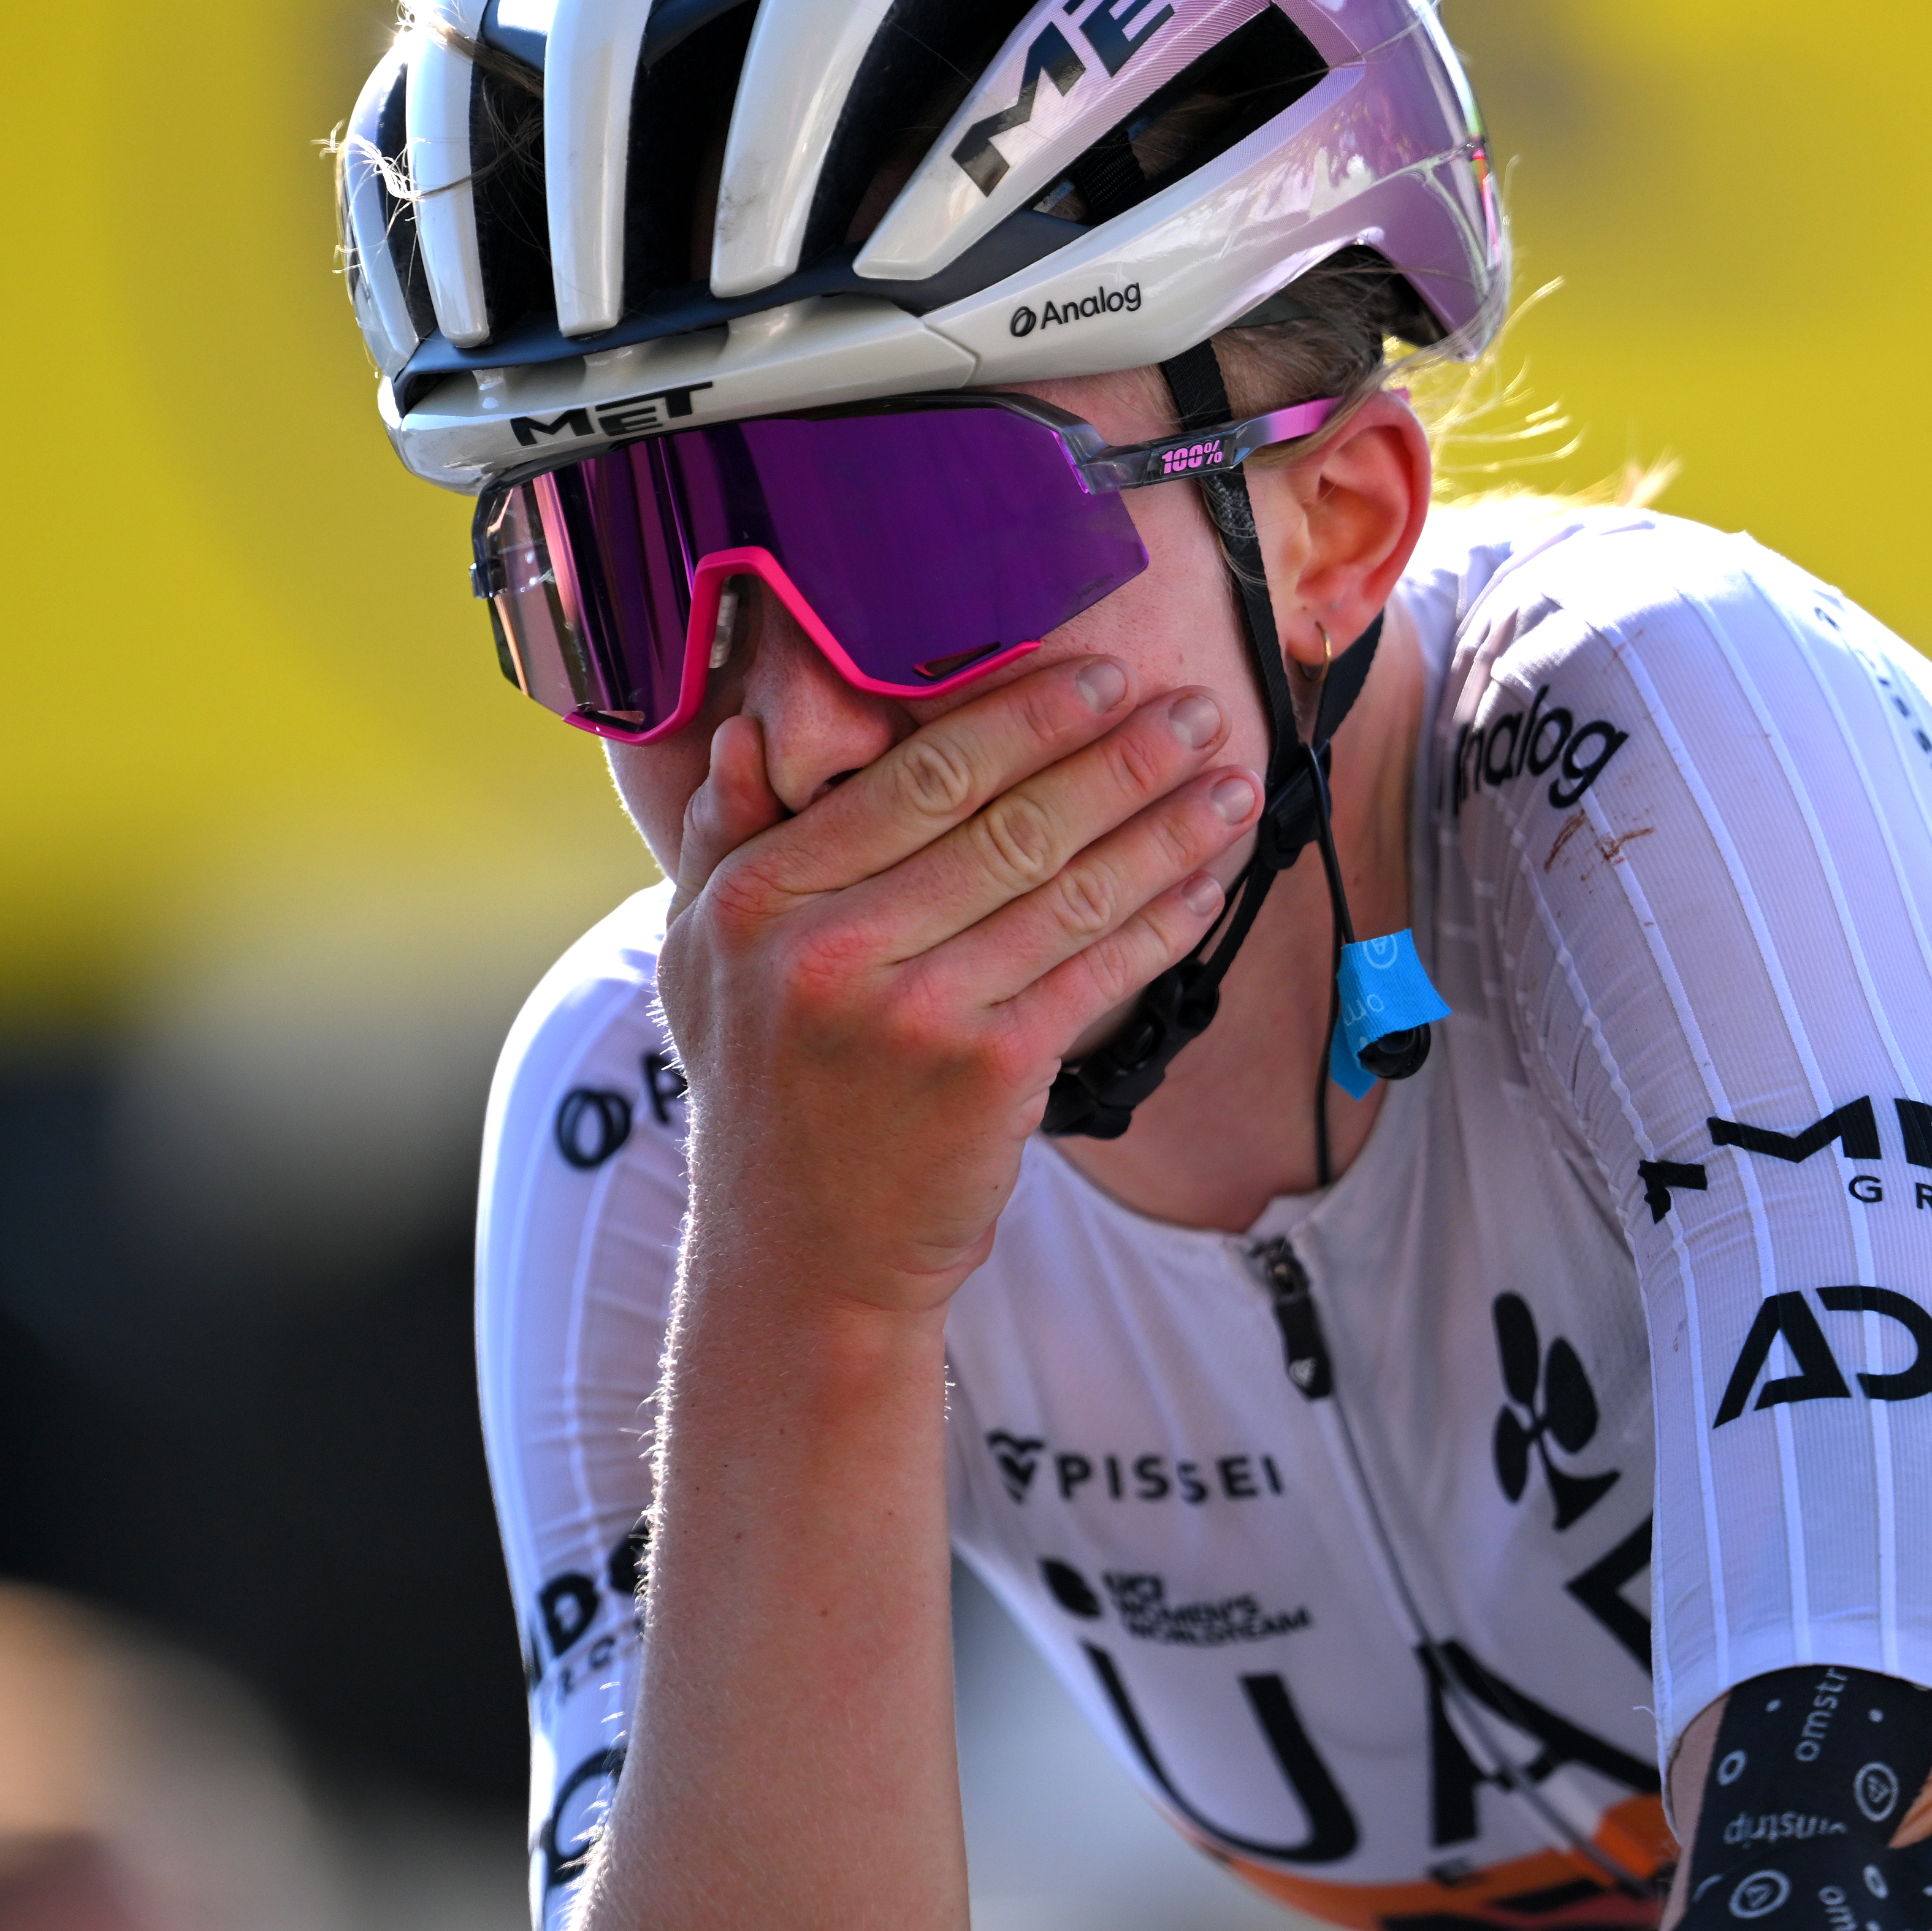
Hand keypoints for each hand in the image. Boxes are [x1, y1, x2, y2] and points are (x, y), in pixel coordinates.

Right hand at [654, 655, 1254, 1307]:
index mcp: (759, 898)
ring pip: (1066, 892)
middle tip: (1195, 706)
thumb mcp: (701, 961)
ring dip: (1165, 829)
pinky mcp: (987, 1075)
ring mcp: (914, 1014)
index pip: (917, 779)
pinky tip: (1208, 881)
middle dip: (1118, 757)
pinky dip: (1162, 920)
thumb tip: (745, 731)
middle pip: (1006, 823)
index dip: (1022, 719)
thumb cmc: (767, 1090)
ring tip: (1230, 781)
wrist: (799, 1254)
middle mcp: (829, 949)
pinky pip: (1096, 973)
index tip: (1099, 676)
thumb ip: (722, 840)